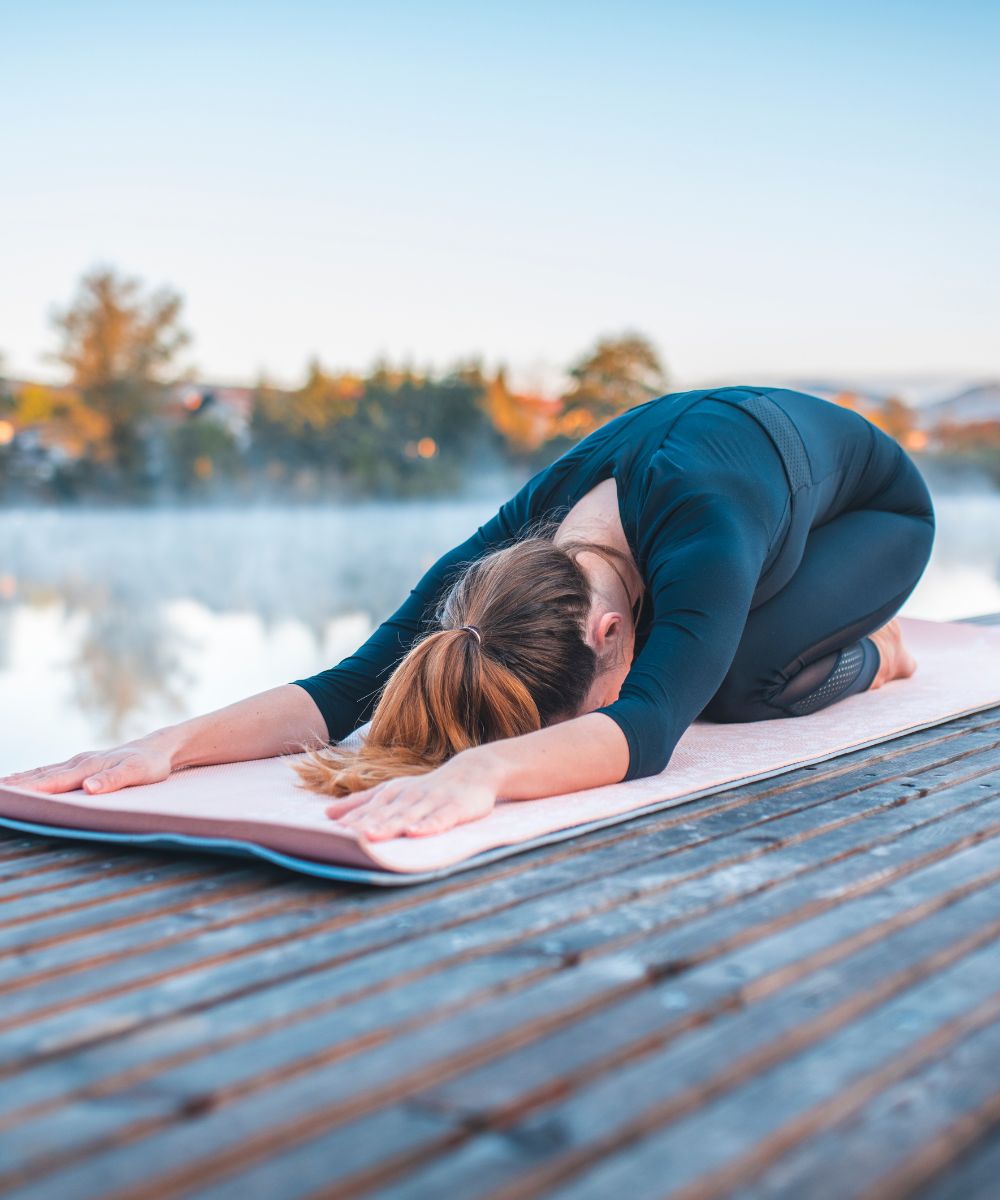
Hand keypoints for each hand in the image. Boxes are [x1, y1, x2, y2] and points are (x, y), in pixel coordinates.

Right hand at [0, 734, 176, 795]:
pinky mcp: (83, 764)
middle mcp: (79, 763)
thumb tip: (88, 788)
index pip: (52, 782)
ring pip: (43, 771)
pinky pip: (52, 770)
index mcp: (87, 768)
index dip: (29, 789)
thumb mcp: (136, 773)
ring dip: (21, 779)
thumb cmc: (149, 764)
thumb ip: (113, 780)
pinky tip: (24, 778)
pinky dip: (34, 774)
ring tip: (1, 786)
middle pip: (41, 775)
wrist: (158, 748)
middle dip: (16, 784)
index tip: (7, 795)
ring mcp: (80, 762)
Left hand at [324, 753, 498, 840]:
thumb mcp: (393, 790)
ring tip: (370, 837)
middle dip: (364, 824)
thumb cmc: (428, 786)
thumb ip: (362, 802)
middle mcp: (410, 795)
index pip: (368, 808)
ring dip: (389, 826)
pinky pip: (440, 819)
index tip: (329, 833)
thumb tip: (327, 814)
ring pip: (408, 816)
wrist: (473, 771)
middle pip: (384, 813)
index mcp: (393, 792)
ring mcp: (433, 801)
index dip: (350, 820)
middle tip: (343, 838)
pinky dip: (427, 826)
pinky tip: (415, 833)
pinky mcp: (455, 808)